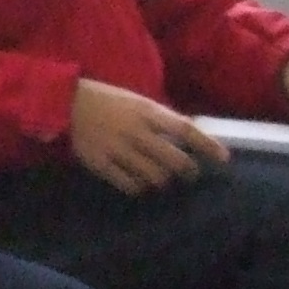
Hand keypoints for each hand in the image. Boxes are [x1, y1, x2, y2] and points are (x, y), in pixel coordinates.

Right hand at [70, 80, 228, 194]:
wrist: (65, 103)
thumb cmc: (108, 101)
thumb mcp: (138, 102)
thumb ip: (161, 119)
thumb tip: (190, 135)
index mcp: (147, 112)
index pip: (185, 130)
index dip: (207, 145)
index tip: (223, 159)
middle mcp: (136, 132)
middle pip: (174, 160)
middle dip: (188, 171)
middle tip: (190, 174)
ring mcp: (118, 149)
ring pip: (154, 176)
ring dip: (163, 180)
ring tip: (161, 178)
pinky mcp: (100, 164)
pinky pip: (129, 184)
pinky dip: (139, 187)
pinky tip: (139, 184)